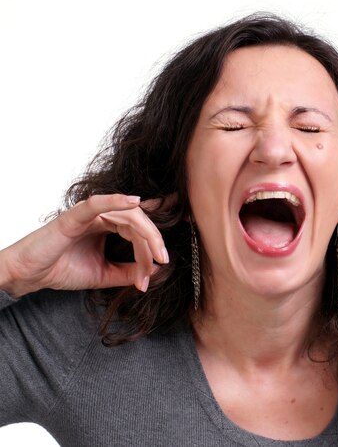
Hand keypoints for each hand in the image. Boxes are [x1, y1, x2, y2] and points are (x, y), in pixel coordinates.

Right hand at [0, 194, 168, 297]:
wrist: (30, 276)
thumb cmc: (61, 269)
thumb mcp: (104, 274)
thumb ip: (128, 272)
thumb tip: (154, 272)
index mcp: (109, 227)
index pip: (140, 227)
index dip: (157, 236)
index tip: (168, 256)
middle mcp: (102, 217)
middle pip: (139, 221)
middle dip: (155, 241)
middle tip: (163, 259)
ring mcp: (89, 214)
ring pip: (128, 216)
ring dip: (145, 234)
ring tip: (155, 254)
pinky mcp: (75, 216)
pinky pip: (98, 204)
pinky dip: (116, 200)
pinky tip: (134, 201)